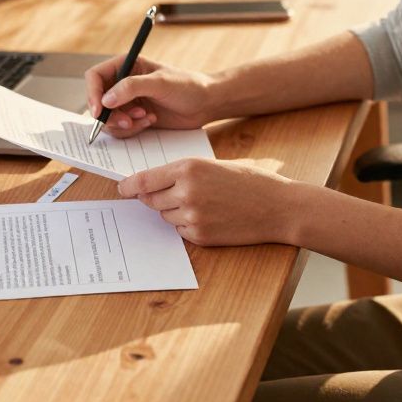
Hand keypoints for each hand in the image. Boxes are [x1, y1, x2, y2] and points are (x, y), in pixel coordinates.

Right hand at [84, 56, 218, 138]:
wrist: (206, 103)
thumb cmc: (187, 86)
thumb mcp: (160, 83)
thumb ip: (131, 88)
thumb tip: (105, 100)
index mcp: (126, 65)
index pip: (95, 77)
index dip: (92, 94)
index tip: (99, 111)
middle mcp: (123, 83)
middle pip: (98, 101)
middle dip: (110, 115)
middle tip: (128, 121)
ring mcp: (128, 101)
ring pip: (108, 118)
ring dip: (123, 123)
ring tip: (145, 118)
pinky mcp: (135, 117)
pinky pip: (121, 128)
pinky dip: (132, 129)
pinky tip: (151, 121)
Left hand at [117, 158, 299, 246]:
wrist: (278, 207)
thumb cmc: (250, 181)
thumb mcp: (214, 165)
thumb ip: (184, 172)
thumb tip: (156, 182)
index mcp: (189, 168)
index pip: (145, 180)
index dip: (130, 186)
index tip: (122, 189)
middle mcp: (186, 192)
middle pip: (151, 199)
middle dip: (155, 197)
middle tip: (169, 193)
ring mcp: (192, 216)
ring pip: (165, 215)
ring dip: (173, 210)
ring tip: (202, 203)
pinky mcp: (200, 236)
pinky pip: (180, 230)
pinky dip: (187, 224)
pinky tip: (209, 216)